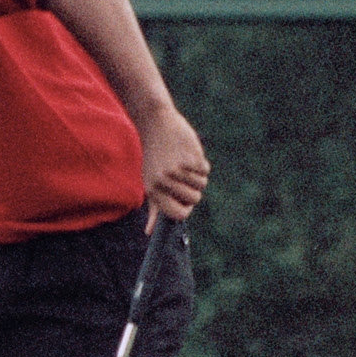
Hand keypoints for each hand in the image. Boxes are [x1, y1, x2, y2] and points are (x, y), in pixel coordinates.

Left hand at [139, 105, 209, 221]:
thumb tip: (150, 232)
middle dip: (193, 190)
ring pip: (202, 185)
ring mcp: (178, 170)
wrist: (156, 124)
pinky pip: (205, 171)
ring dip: (198, 175)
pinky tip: (188, 153)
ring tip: (184, 162)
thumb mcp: (150, 182)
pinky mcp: (191, 158)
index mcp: (153, 190)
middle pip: (194, 199)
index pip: (178, 214)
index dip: (185, 208)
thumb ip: (154, 208)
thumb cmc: (154, 157)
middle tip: (182, 175)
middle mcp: (165, 182)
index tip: (184, 200)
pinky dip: (201, 163)